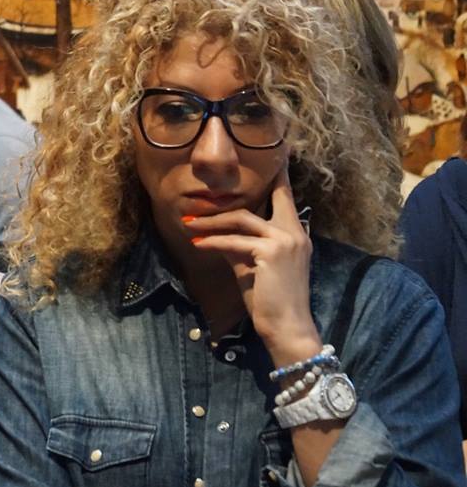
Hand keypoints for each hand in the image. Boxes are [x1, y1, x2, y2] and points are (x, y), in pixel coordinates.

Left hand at [183, 164, 320, 365]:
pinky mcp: (270, 252)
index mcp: (297, 234)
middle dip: (240, 189)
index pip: (285, 198)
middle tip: (219, 177)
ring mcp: (285, 240)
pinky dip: (213, 242)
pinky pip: (233, 241)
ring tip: (189, 223)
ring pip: (241, 219)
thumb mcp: (255, 267)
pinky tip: (198, 243)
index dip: (278, 178)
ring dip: (211, 221)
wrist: (286, 327)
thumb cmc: (270, 300)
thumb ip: (242, 246)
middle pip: (264, 200)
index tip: (273, 160)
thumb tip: (218, 234)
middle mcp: (295, 232)